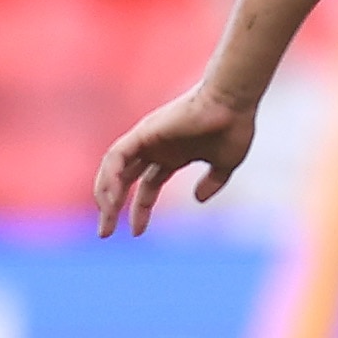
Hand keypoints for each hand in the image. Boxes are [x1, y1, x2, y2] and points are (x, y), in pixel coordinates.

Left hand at [93, 83, 257, 237]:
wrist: (233, 103)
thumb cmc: (234, 127)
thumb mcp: (225, 164)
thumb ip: (213, 182)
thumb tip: (198, 199)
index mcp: (173, 155)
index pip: (149, 186)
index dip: (141, 209)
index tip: (136, 233)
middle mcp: (155, 148)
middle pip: (125, 179)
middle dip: (113, 206)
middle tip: (104, 233)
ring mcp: (147, 139)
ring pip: (115, 169)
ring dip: (105, 194)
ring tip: (105, 218)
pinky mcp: (143, 132)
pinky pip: (116, 157)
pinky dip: (109, 176)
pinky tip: (110, 198)